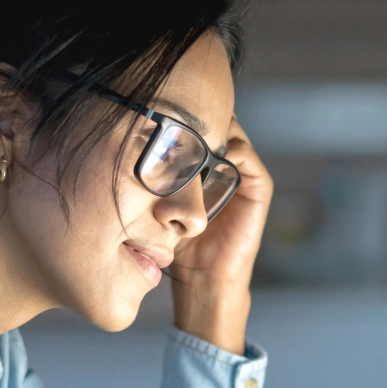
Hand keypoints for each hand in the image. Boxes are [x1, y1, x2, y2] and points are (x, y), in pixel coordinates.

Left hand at [168, 116, 270, 353]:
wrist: (202, 276)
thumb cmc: (175, 240)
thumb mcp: (157, 198)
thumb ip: (152, 171)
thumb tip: (127, 137)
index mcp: (204, 161)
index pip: (194, 122)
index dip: (176, 113)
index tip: (154, 111)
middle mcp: (227, 162)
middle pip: (213, 121)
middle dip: (193, 116)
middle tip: (169, 113)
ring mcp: (245, 171)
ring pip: (230, 131)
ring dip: (208, 131)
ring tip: (183, 136)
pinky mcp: (259, 186)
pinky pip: (245, 155)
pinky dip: (226, 150)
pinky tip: (201, 159)